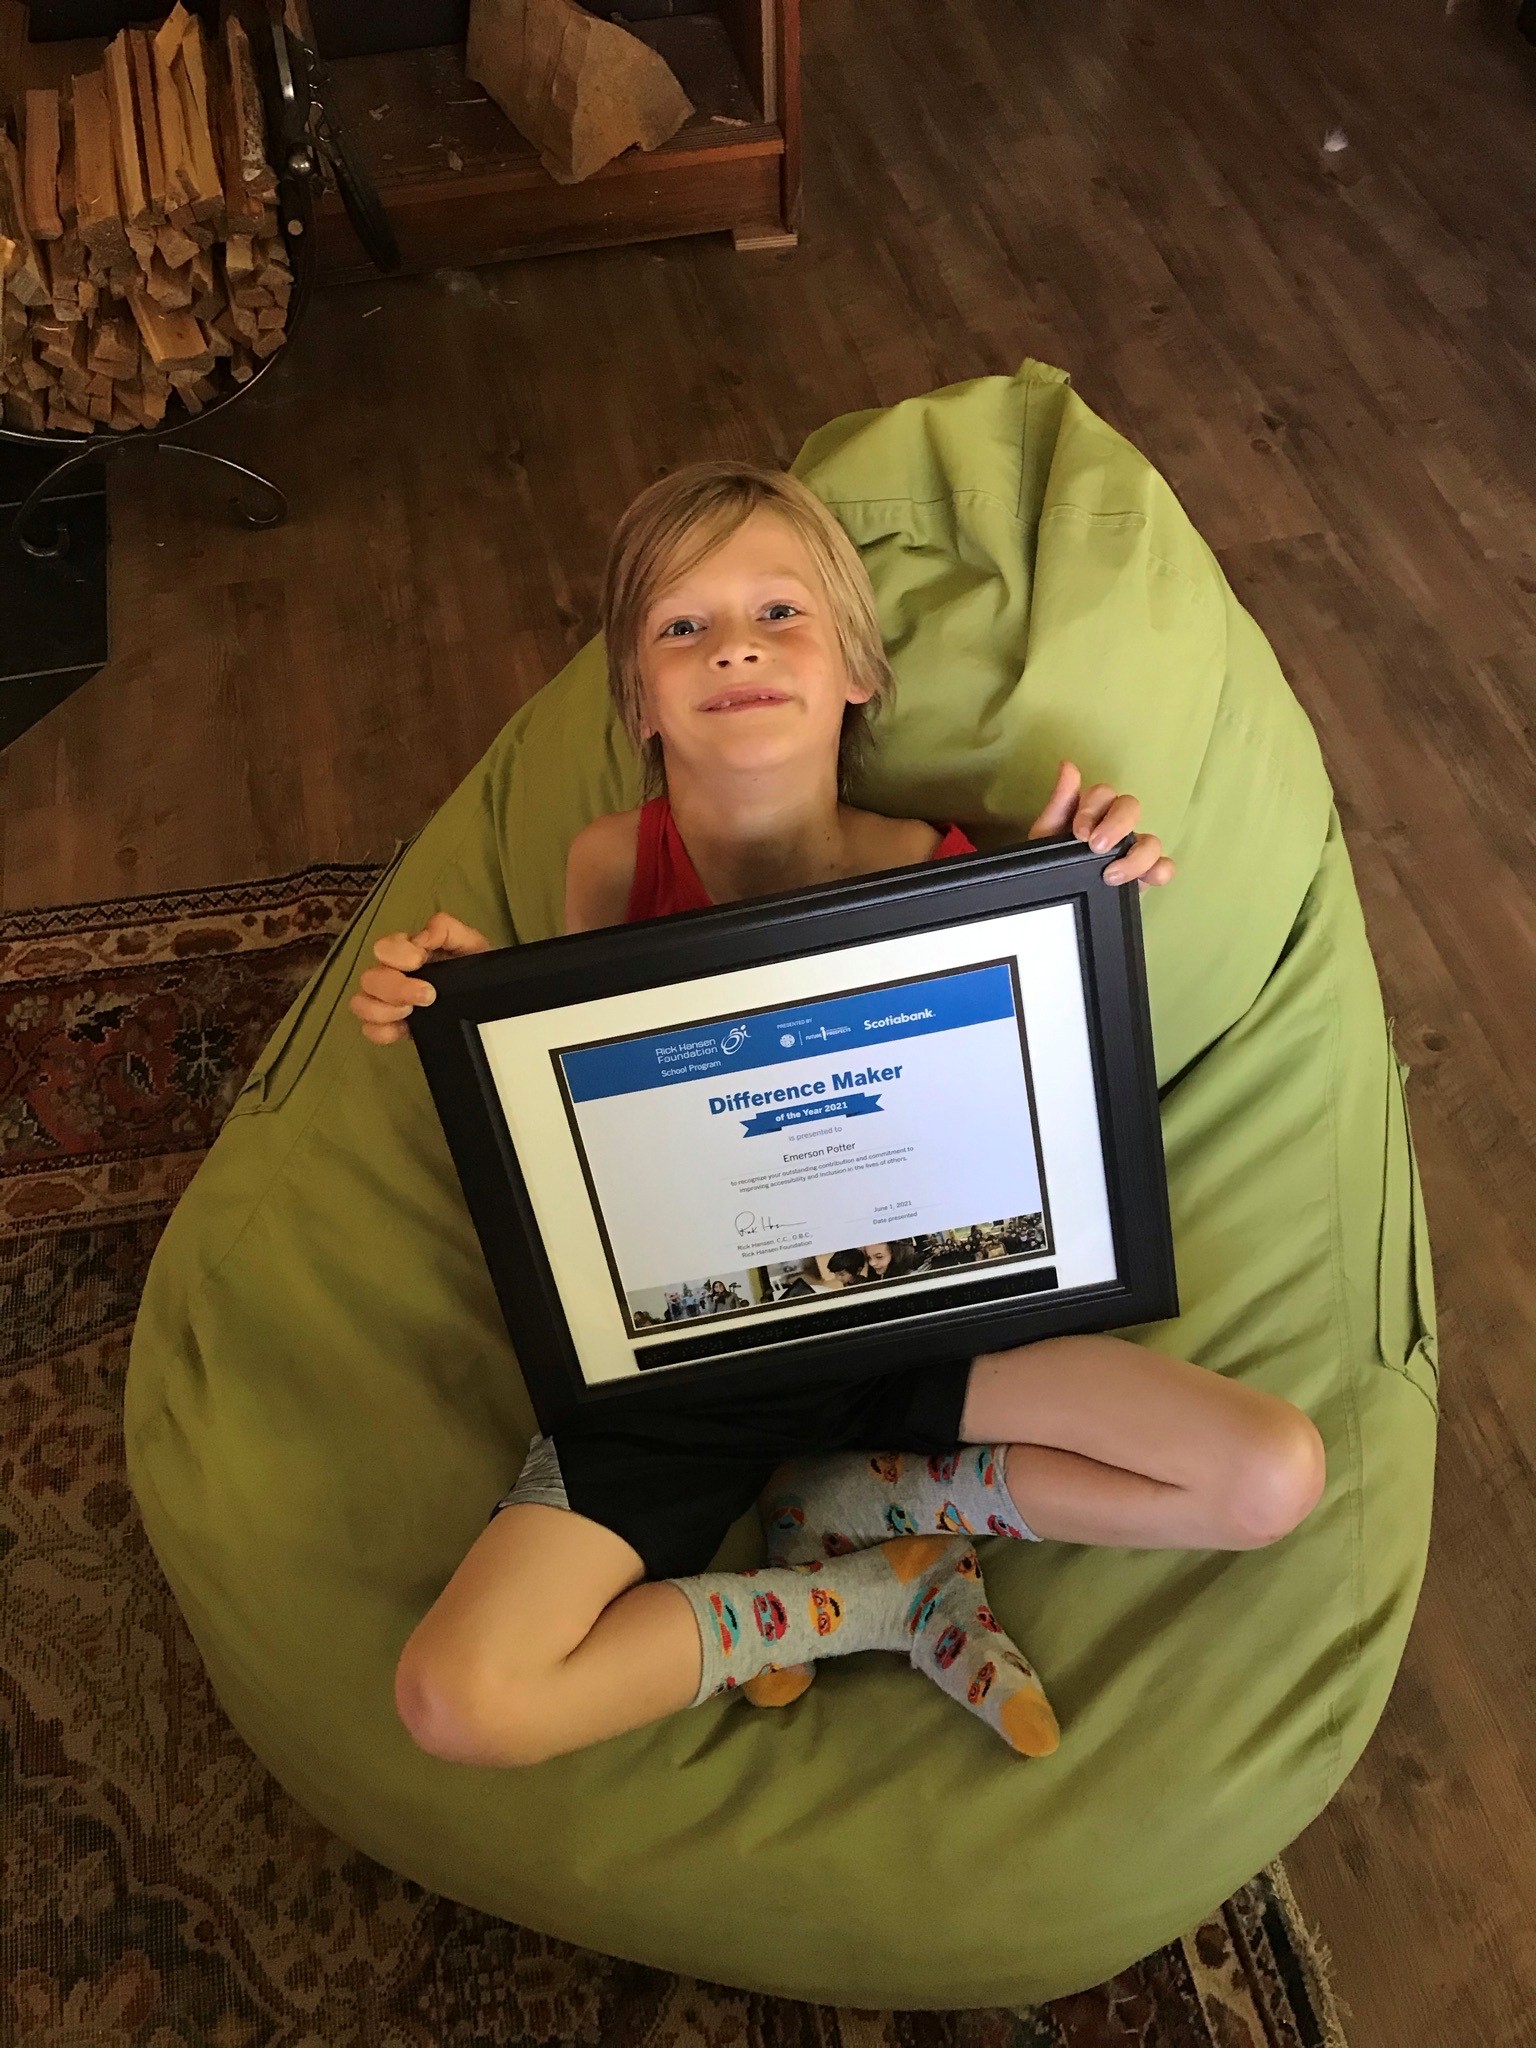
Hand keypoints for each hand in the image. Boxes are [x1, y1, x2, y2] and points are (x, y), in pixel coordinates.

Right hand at [349, 911, 492, 1045]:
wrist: (490, 1000)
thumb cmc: (475, 968)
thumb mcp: (470, 944)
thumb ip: (448, 930)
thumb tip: (422, 937)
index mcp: (407, 952)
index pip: (384, 947)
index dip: (397, 953)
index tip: (420, 960)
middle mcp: (391, 975)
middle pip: (370, 978)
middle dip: (396, 988)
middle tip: (427, 995)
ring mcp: (388, 1002)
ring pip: (361, 1003)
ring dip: (384, 1010)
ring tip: (411, 1012)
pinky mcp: (392, 1027)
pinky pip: (370, 1031)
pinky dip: (383, 1032)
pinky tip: (404, 1028)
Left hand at [1026, 760, 1174, 888]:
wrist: (1052, 896)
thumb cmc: (1052, 861)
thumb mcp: (1047, 834)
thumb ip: (1059, 803)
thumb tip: (1068, 765)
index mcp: (1094, 812)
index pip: (1103, 794)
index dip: (1093, 809)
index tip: (1079, 833)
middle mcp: (1117, 826)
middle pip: (1131, 808)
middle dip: (1116, 825)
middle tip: (1096, 848)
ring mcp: (1134, 850)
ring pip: (1151, 840)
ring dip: (1137, 856)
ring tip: (1111, 876)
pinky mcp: (1144, 874)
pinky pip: (1164, 866)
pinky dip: (1162, 871)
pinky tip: (1149, 878)